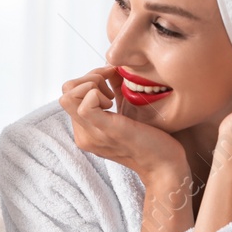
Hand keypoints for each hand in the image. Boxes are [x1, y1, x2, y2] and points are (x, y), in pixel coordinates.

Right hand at [60, 65, 185, 180]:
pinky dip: (98, 93)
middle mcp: (83, 134)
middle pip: (65, 91)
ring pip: (68, 96)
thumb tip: (112, 66)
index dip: (90, 79)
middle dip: (89, 78)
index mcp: (85, 130)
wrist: (165, 165)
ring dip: (92, 85)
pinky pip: (84, 105)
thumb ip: (115, 91)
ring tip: (113, 97)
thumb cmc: (151, 137)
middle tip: (112, 88)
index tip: (112, 82)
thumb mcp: (126, 110)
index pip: (69, 94)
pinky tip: (114, 102)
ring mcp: (91, 134)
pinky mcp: (105, 131)